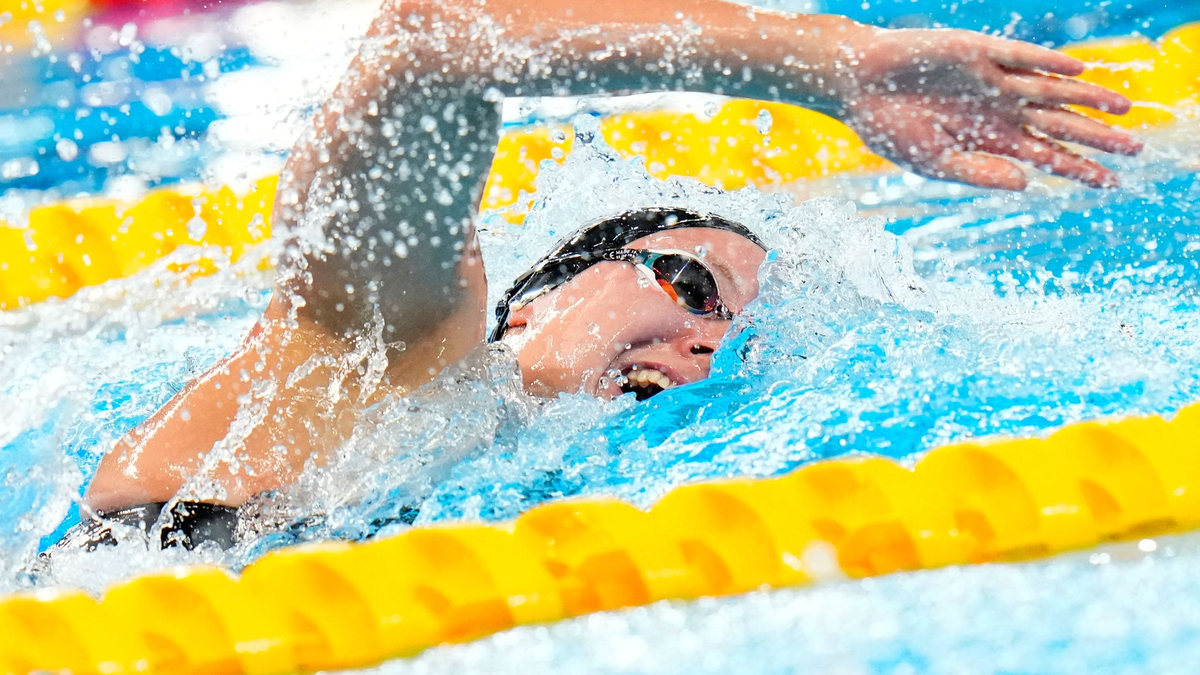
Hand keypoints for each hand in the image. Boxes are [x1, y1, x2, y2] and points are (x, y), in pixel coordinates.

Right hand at [832, 28, 1142, 189]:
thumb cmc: (889, 127)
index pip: (1044, 155)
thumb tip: (1027, 183)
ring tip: (1122, 108)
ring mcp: (992, 79)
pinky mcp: (978, 53)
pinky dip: (1048, 64)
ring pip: (1050, 90)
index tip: (1108, 183)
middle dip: (1095, 136)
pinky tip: (1077, 74)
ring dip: (1085, 99)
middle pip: (1058, 124)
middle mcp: (999, 109)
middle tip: (1135, 148)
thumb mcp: (934, 163)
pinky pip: (1020, 57)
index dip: (1076, 168)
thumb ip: (979, 173)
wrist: (857, 87)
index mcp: (989, 139)